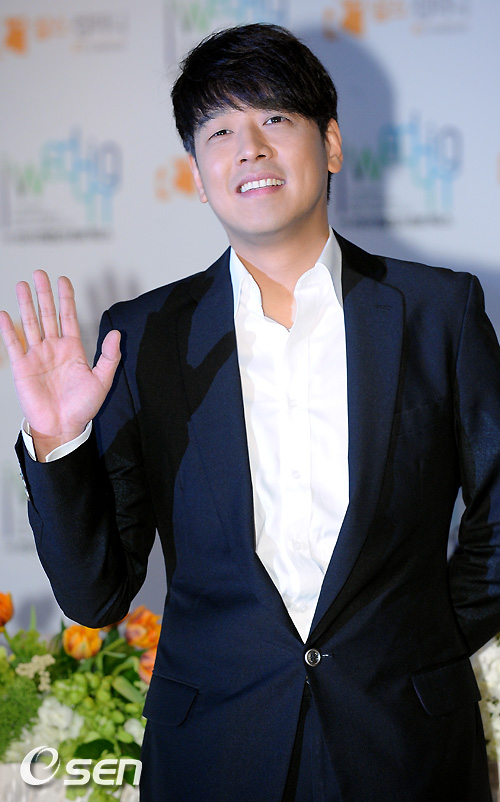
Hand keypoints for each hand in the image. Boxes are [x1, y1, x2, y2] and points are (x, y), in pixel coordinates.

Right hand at [0, 270, 120, 459]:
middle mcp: (53, 348)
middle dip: (44, 294)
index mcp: (72, 349)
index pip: (67, 316)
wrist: (63, 427)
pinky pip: (14, 344)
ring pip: (30, 323)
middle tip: (40, 273)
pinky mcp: (22, 367)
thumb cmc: (82, 407)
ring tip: (22, 284)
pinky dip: (8, 329)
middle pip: (47, 314)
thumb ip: (109, 356)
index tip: (63, 280)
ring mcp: (37, 356)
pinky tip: (5, 314)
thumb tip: (115, 333)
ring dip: (26, 304)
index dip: (66, 298)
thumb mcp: (102, 381)